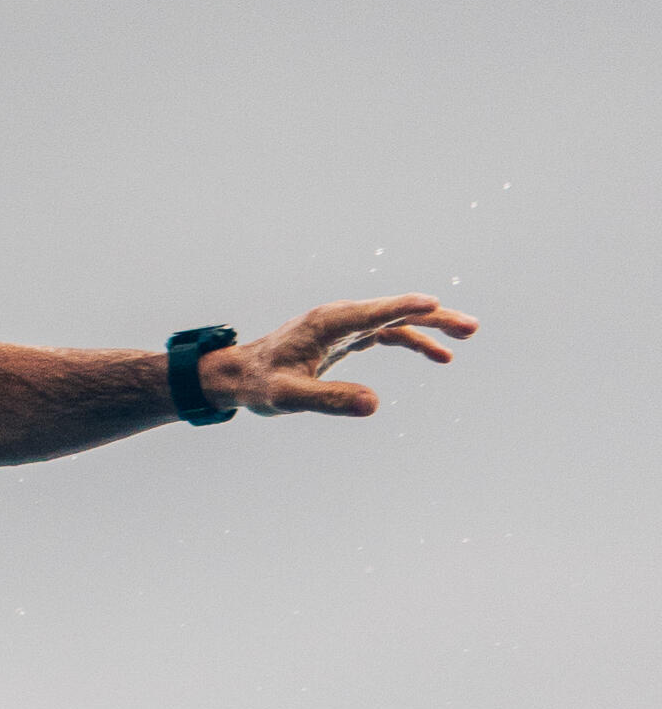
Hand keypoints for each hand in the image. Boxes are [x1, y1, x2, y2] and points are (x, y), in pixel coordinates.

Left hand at [207, 293, 475, 417]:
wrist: (237, 375)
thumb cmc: (258, 384)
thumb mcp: (289, 396)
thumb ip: (329, 399)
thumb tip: (374, 405)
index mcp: (326, 323)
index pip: (373, 313)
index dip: (404, 308)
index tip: (436, 303)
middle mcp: (339, 318)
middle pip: (394, 311)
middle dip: (433, 317)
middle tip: (471, 328)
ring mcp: (344, 326)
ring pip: (396, 321)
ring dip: (431, 327)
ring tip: (466, 337)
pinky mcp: (346, 338)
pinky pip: (387, 334)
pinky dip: (413, 341)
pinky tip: (439, 356)